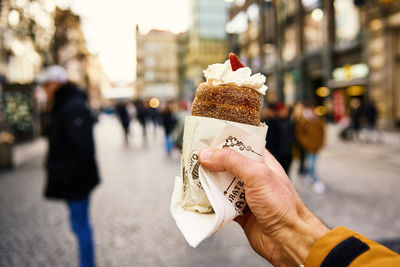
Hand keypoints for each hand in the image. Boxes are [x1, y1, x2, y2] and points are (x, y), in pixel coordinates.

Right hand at [199, 148, 328, 265]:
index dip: (222, 141)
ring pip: (221, 184)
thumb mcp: (257, 175)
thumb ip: (232, 161)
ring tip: (192, 178)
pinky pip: (220, 203)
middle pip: (226, 164)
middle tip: (192, 160)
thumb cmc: (282, 205)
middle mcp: (252, 176)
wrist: (287, 239)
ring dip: (208, 183)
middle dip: (210, 163)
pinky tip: (201, 199)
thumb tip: (207, 154)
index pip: (239, 144)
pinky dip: (211, 202)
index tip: (204, 139)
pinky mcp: (239, 211)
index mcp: (261, 162)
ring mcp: (245, 194)